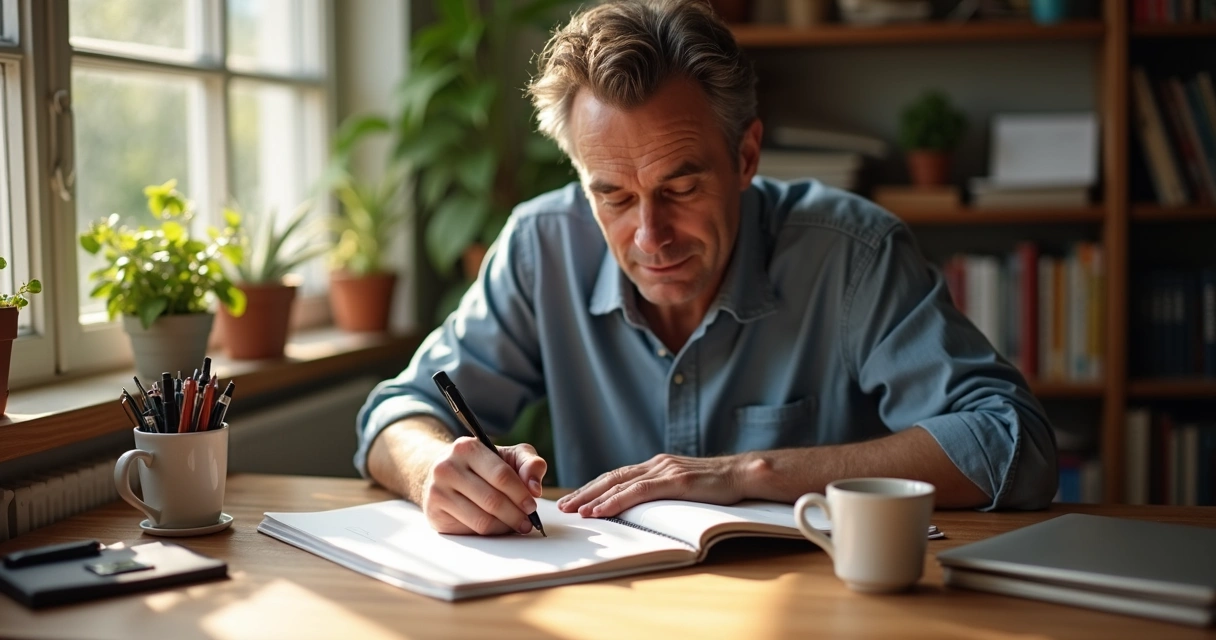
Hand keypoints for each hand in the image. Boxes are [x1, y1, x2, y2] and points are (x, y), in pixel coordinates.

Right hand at [420, 437, 546, 534]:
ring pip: (482, 520)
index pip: (501, 475)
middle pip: (492, 501)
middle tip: (528, 522)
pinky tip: (498, 526)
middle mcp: (446, 467)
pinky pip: (471, 530)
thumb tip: (535, 488)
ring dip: (505, 526)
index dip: (521, 494)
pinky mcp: (435, 514)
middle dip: (516, 514)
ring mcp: (437, 492)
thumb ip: (530, 463)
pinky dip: (490, 532)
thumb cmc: (484, 465)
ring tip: (516, 525)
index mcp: (466, 448)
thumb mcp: (509, 456)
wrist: (446, 474)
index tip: (532, 505)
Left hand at [556, 454, 745, 517]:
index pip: (618, 476)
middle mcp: (657, 464)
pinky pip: (638, 491)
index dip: (594, 488)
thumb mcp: (685, 487)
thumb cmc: (719, 485)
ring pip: (620, 483)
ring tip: (575, 511)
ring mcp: (665, 470)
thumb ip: (665, 492)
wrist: (745, 473)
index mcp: (657, 465)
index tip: (575, 500)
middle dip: (585, 492)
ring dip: (594, 498)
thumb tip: (646, 509)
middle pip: (611, 477)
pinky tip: (600, 510)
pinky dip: (615, 501)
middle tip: (563, 506)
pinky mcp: (675, 480)